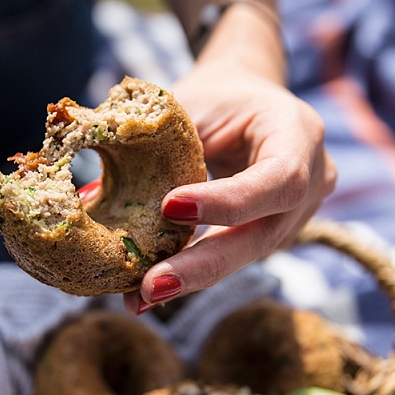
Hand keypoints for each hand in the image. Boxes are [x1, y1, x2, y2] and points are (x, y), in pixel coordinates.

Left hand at [122, 29, 335, 313]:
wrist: (246, 97)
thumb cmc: (213, 96)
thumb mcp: (188, 102)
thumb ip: (151, 140)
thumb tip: (82, 190)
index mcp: (298, 134)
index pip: (277, 178)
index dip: (227, 201)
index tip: (169, 207)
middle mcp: (311, 181)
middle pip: (261, 235)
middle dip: (203, 264)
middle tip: (151, 286)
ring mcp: (295, 216)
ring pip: (243, 255)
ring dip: (189, 278)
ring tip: (138, 298)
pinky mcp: (268, 235)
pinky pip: (229, 257)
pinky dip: (188, 272)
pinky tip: (144, 292)